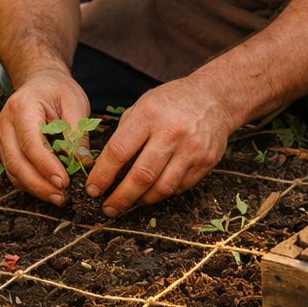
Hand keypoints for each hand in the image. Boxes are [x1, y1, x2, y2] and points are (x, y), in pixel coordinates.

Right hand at [0, 67, 91, 205]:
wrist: (40, 81)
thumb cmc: (58, 90)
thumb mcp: (75, 103)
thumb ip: (77, 133)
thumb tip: (83, 163)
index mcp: (23, 107)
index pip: (31, 142)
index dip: (46, 166)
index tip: (65, 182)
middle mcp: (5, 123)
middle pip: (17, 161)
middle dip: (40, 184)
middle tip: (62, 197)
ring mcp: (1, 136)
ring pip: (13, 170)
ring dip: (35, 188)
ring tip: (59, 198)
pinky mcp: (4, 147)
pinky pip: (14, 171)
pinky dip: (30, 184)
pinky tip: (48, 190)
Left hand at [85, 76, 234, 216]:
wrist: (215, 98)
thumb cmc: (171, 102)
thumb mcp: (142, 105)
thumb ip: (124, 134)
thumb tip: (104, 168)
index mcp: (149, 115)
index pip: (119, 152)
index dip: (102, 175)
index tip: (92, 189)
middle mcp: (172, 132)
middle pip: (141, 176)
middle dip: (121, 197)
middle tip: (108, 208)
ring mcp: (192, 149)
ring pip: (162, 188)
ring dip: (142, 200)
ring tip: (130, 202)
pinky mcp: (206, 162)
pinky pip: (180, 187)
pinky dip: (163, 192)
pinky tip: (153, 190)